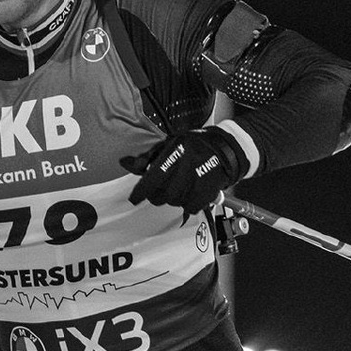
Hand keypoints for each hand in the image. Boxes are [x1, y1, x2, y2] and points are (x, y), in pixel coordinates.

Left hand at [120, 129, 245, 215]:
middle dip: (157, 195)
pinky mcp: (210, 189)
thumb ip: (147, 156)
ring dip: (173, 199)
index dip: (140, 191)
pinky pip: (191, 207)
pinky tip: (190, 195)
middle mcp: (187, 163)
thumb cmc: (194, 145)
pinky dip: (188, 205)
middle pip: (162, 194)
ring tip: (178, 189)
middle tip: (160, 191)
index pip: (152, 177)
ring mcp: (199, 177)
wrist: (226, 148)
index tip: (134, 199)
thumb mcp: (169, 143)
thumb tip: (124, 163)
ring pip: (175, 201)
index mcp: (174, 150)